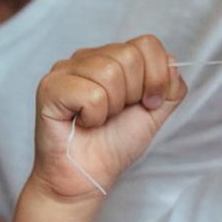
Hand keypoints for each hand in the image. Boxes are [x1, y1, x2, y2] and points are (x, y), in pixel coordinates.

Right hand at [30, 36, 186, 200]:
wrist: (87, 178)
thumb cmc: (114, 145)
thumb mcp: (154, 113)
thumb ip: (170, 87)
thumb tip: (172, 64)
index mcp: (111, 57)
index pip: (147, 43)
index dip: (156, 77)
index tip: (147, 104)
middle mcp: (87, 57)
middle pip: (129, 56)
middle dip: (133, 94)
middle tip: (116, 114)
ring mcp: (65, 70)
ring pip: (109, 73)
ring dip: (112, 107)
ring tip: (97, 119)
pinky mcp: (50, 88)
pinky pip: (91, 94)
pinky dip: (94, 116)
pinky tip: (82, 123)